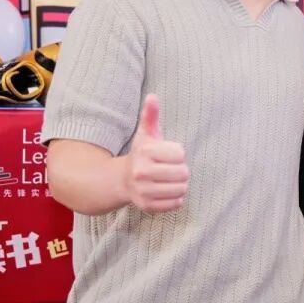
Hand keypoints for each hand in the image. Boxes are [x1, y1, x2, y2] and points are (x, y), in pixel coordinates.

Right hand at [123, 94, 188, 211]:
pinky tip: (165, 191)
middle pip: (183, 173)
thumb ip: (151, 115)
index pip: (181, 154)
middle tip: (169, 169)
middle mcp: (142, 172)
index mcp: (145, 152)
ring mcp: (143, 191)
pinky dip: (175, 198)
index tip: (167, 155)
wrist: (120, 180)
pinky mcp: (147, 206)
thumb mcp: (145, 134)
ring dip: (179, 185)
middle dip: (180, 170)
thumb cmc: (140, 155)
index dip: (177, 154)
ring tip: (168, 180)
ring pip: (181, 189)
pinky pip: (176, 204)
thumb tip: (153, 96)